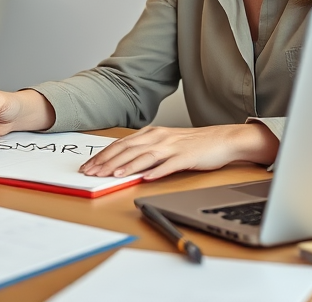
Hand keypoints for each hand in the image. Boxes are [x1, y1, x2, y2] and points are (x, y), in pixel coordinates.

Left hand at [79, 124, 277, 180]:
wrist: (222, 139)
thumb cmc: (193, 143)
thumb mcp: (166, 142)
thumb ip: (146, 150)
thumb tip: (124, 163)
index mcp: (152, 133)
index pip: (121, 144)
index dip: (103, 155)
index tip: (89, 166)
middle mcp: (159, 137)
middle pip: (128, 149)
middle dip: (107, 162)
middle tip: (92, 173)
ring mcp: (173, 146)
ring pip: (144, 156)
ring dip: (126, 166)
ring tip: (112, 176)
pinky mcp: (186, 156)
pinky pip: (169, 164)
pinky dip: (156, 171)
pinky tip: (145, 178)